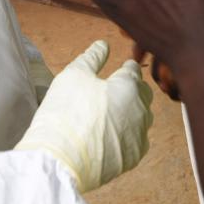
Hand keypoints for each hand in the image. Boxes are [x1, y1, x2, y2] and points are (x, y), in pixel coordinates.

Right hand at [13, 40, 153, 192]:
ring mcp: (139, 135)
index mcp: (130, 86)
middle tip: (113, 92)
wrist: (60, 159)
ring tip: (110, 115)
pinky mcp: (133, 157)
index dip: (125, 68)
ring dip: (131, 113)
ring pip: (142, 118)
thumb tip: (103, 44)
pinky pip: (137, 141)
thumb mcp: (74, 74)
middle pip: (143, 93)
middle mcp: (141, 109)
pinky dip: (127, 136)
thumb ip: (92, 57)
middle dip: (132, 90)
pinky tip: (110, 136)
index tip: (119, 70)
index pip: (134, 70)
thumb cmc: (66, 112)